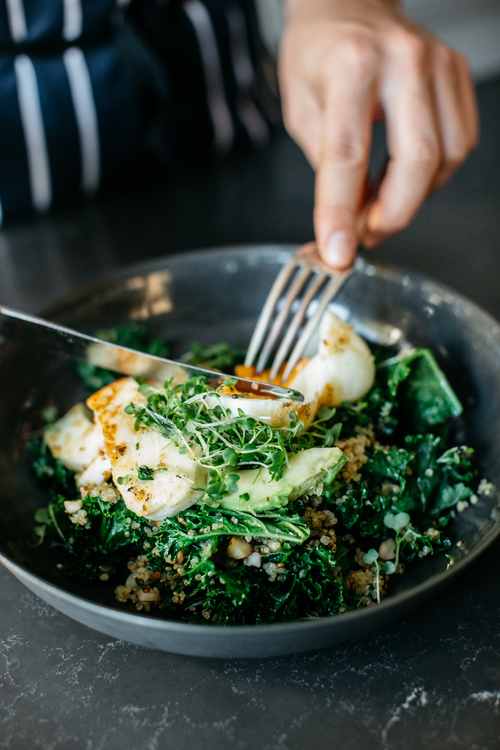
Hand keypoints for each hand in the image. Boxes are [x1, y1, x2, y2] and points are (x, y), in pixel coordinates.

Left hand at [279, 0, 478, 269]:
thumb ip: (325, 165)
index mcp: (351, 65)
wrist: (348, 5)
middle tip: (366, 234)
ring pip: (447, 156)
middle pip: (416, 159)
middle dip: (393, 213)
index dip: (342, 212)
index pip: (347, 155)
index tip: (338, 252)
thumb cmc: (318, 54)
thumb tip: (347, 220)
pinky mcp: (457, 73)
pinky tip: (404, 175)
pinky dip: (434, 173)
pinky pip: (461, 141)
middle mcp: (403, 59)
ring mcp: (438, 63)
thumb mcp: (300, 110)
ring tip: (380, 201)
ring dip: (414, 196)